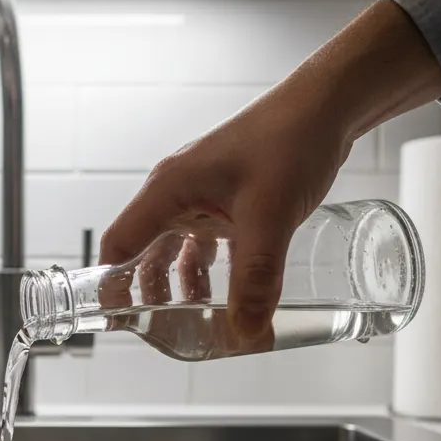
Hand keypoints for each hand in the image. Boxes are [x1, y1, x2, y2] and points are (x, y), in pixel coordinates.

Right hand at [99, 0, 440, 341]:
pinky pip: (202, 240)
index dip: (112, 286)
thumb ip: (256, 279)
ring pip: (174, 249)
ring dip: (180, 285)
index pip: (119, 245)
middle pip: (143, 253)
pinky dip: (208, 269)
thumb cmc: (290, 142)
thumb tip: (245, 334)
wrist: (328, 105)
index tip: (120, 321)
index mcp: (168, 190)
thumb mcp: (270, 217)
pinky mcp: (224, 196)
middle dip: (149, 294)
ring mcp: (200, 193)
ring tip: (194, 319)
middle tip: (161, 330)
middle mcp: (176, 192)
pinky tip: (225, 289)